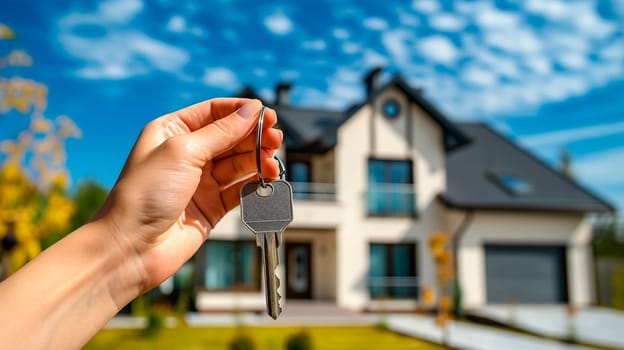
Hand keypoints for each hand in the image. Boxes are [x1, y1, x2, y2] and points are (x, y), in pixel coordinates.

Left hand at [99, 98, 281, 292]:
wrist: (130, 248)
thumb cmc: (144, 195)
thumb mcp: (183, 152)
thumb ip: (221, 132)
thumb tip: (252, 110)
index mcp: (173, 131)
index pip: (215, 112)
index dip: (243, 112)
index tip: (268, 115)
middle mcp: (188, 154)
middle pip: (232, 137)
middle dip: (255, 137)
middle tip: (275, 140)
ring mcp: (201, 181)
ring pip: (239, 163)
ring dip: (258, 160)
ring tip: (273, 163)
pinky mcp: (212, 206)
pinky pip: (241, 190)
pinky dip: (256, 184)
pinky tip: (267, 180)